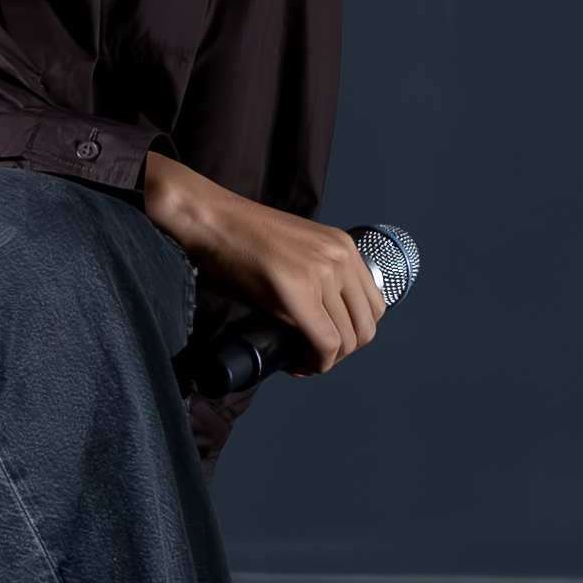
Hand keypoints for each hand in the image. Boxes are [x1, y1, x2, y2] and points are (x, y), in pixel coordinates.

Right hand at [143, 151, 384, 374]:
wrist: (210, 219)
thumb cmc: (241, 237)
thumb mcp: (297, 252)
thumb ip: (319, 277)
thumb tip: (324, 320)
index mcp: (343, 247)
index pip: (373, 307)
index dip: (353, 336)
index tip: (325, 344)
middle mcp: (340, 258)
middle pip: (365, 327)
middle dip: (341, 352)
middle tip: (311, 356)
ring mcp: (323, 272)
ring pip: (348, 340)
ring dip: (327, 360)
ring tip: (301, 358)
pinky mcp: (299, 289)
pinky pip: (325, 342)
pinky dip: (315, 362)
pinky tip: (295, 361)